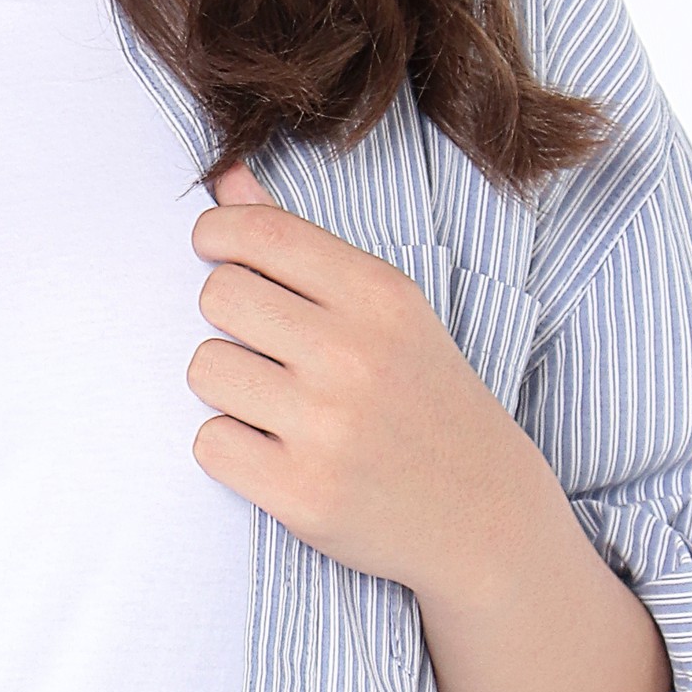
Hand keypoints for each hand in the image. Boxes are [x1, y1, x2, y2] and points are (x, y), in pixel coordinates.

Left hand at [187, 159, 547, 611]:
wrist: (485, 514)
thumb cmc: (424, 398)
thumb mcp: (384, 310)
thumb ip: (298, 243)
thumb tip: (224, 177)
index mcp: (379, 296)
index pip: (259, 233)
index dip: (216, 236)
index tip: (215, 253)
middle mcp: (353, 354)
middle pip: (218, 296)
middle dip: (227, 319)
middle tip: (265, 347)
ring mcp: (327, 427)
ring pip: (205, 369)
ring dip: (227, 388)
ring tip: (278, 406)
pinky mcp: (302, 493)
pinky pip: (209, 444)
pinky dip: (231, 449)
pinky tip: (276, 452)